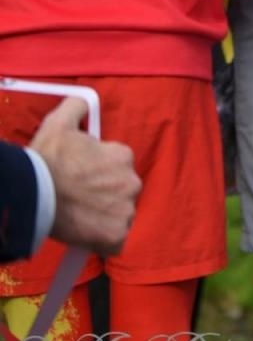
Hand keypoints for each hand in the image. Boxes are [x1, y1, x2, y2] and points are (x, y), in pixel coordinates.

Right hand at [29, 98, 140, 255]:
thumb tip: (83, 100)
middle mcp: (131, 181)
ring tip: (80, 217)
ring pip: (120, 215)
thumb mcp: (59, 123)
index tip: (81, 179)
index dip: (99, 173)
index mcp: (123, 155)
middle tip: (79, 200)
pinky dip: (104, 240)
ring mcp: (126, 210)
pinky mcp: (116, 235)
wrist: (32, 194)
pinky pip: (116, 240)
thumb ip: (76, 107)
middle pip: (121, 191)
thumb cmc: (46, 160)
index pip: (118, 166)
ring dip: (105, 217)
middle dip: (105, 195)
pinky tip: (86, 235)